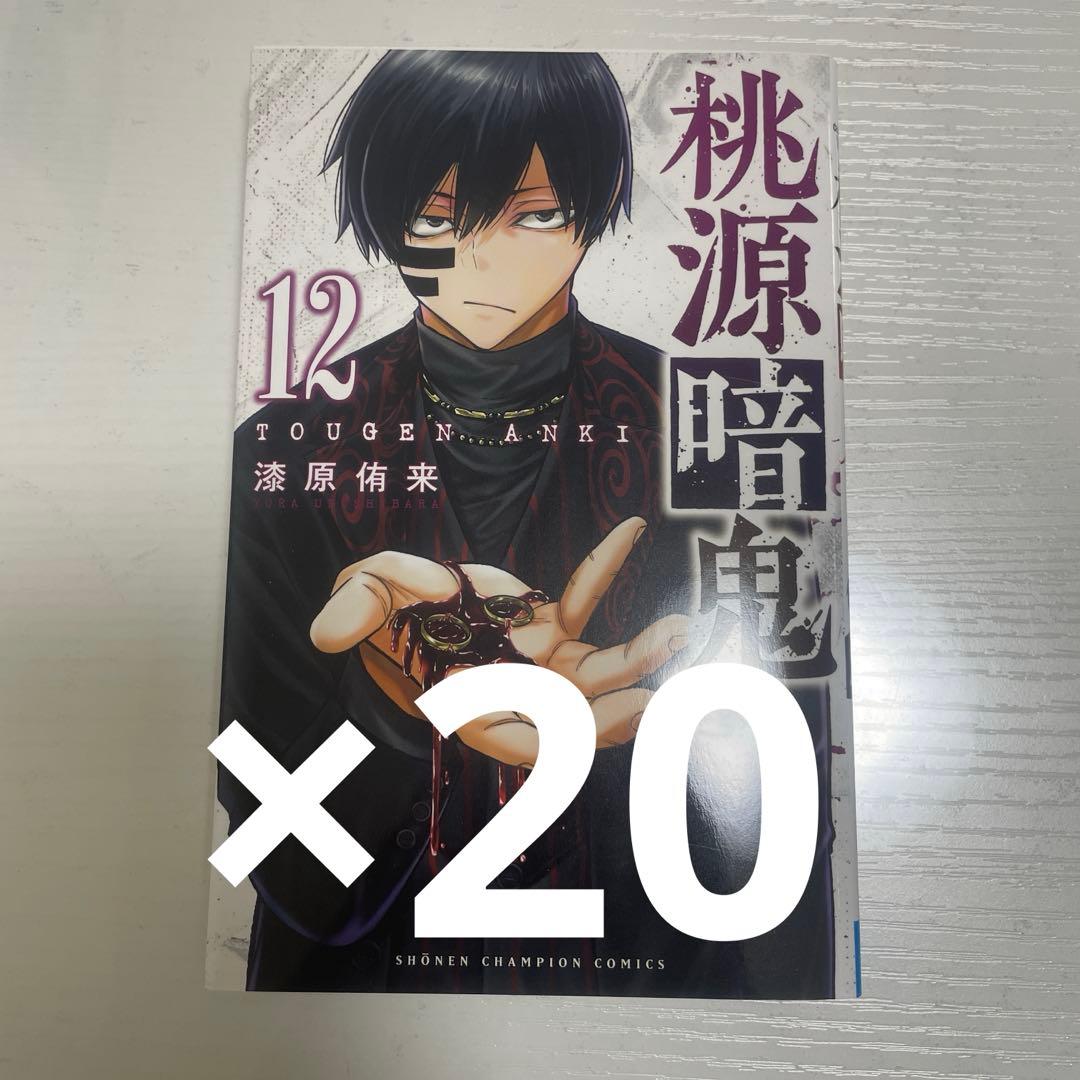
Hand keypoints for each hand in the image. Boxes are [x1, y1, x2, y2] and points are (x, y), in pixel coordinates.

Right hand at [310, 517, 688, 765]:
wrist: (404, 599)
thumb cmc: (381, 612)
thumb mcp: (361, 602)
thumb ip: (353, 612)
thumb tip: (328, 632)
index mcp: (469, 706)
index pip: (517, 741)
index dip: (556, 743)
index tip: (590, 733)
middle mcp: (514, 694)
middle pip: (573, 718)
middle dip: (615, 713)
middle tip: (656, 694)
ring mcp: (539, 664)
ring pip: (597, 672)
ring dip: (638, 656)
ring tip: (679, 631)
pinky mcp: (552, 627)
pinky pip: (586, 602)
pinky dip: (604, 569)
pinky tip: (630, 531)